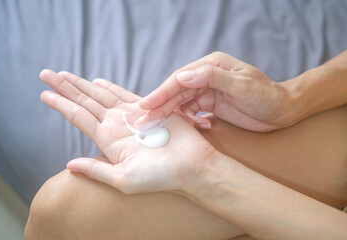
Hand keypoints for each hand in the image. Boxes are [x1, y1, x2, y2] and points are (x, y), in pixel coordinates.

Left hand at [39, 70, 216, 193]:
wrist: (192, 166)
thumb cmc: (161, 177)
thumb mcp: (124, 179)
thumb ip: (96, 171)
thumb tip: (69, 166)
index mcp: (108, 140)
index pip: (78, 117)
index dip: (60, 104)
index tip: (43, 94)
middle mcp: (116, 126)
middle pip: (84, 102)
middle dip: (65, 88)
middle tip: (45, 73)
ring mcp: (131, 116)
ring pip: (100, 95)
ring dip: (81, 84)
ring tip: (63, 74)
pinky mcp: (148, 108)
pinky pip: (124, 94)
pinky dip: (110, 86)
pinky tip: (95, 81)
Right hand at [138, 52, 291, 131]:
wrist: (282, 110)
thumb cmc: (265, 96)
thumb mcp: (241, 85)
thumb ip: (212, 78)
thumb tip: (181, 77)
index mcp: (211, 66)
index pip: (180, 79)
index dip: (161, 92)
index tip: (145, 105)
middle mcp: (206, 77)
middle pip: (176, 91)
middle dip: (159, 105)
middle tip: (142, 120)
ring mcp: (208, 92)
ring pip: (181, 103)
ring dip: (169, 114)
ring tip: (156, 126)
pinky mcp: (211, 105)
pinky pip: (192, 112)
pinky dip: (188, 121)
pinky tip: (193, 128)